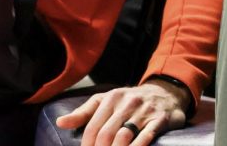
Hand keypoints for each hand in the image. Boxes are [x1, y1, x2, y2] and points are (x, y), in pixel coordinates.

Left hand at [54, 81, 188, 144]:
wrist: (166, 91)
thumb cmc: (130, 100)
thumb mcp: (106, 100)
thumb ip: (84, 112)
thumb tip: (60, 122)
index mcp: (111, 98)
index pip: (92, 128)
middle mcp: (128, 103)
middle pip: (106, 134)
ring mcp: (144, 111)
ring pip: (124, 136)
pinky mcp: (160, 119)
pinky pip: (146, 136)